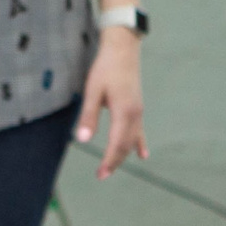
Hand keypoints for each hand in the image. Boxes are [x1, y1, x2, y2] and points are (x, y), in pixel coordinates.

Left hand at [77, 29, 147, 178]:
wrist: (123, 49)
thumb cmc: (106, 68)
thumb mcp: (93, 91)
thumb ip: (88, 116)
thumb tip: (82, 139)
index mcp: (123, 112)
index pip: (116, 144)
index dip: (108, 161)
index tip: (100, 174)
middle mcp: (135, 115)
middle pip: (125, 145)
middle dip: (114, 161)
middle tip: (102, 175)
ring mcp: (138, 112)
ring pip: (132, 140)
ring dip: (123, 155)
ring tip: (112, 167)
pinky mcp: (137, 108)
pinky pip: (139, 131)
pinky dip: (139, 144)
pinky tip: (143, 155)